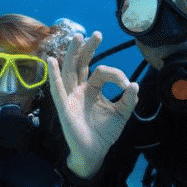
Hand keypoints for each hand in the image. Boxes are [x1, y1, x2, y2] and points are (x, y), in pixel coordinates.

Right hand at [47, 32, 138, 178]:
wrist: (95, 153)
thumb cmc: (104, 133)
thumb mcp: (122, 115)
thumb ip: (129, 101)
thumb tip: (135, 85)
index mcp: (92, 89)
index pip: (101, 72)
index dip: (116, 74)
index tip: (127, 85)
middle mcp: (79, 90)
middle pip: (81, 64)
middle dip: (88, 48)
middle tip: (96, 34)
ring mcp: (70, 97)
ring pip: (69, 71)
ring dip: (72, 54)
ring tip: (77, 37)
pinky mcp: (64, 108)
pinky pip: (57, 90)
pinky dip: (54, 76)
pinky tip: (51, 61)